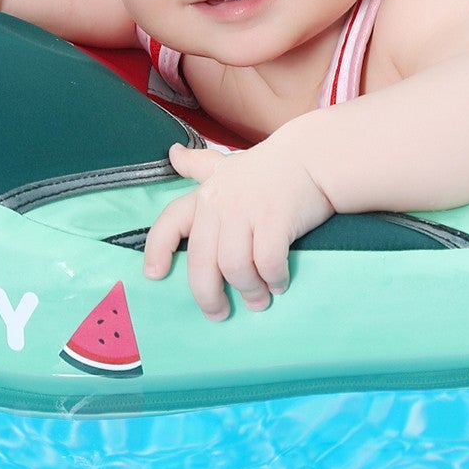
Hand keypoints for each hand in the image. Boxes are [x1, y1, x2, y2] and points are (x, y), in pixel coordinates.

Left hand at [144, 140, 332, 320]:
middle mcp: (220, 203)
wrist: (314, 156)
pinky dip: (272, 279)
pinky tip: (279, 284)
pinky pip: (267, 262)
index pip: (170, 222)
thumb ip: (200, 166)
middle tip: (219, 313)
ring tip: (258, 300)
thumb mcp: (230, 165)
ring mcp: (247, 210)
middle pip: (201, 261)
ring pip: (234, 267)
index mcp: (206, 194)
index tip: (154, 276)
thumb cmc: (270, 166)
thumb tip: (173, 154)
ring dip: (247, 290)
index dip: (157, 250)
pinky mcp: (276, 218)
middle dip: (208, 295)